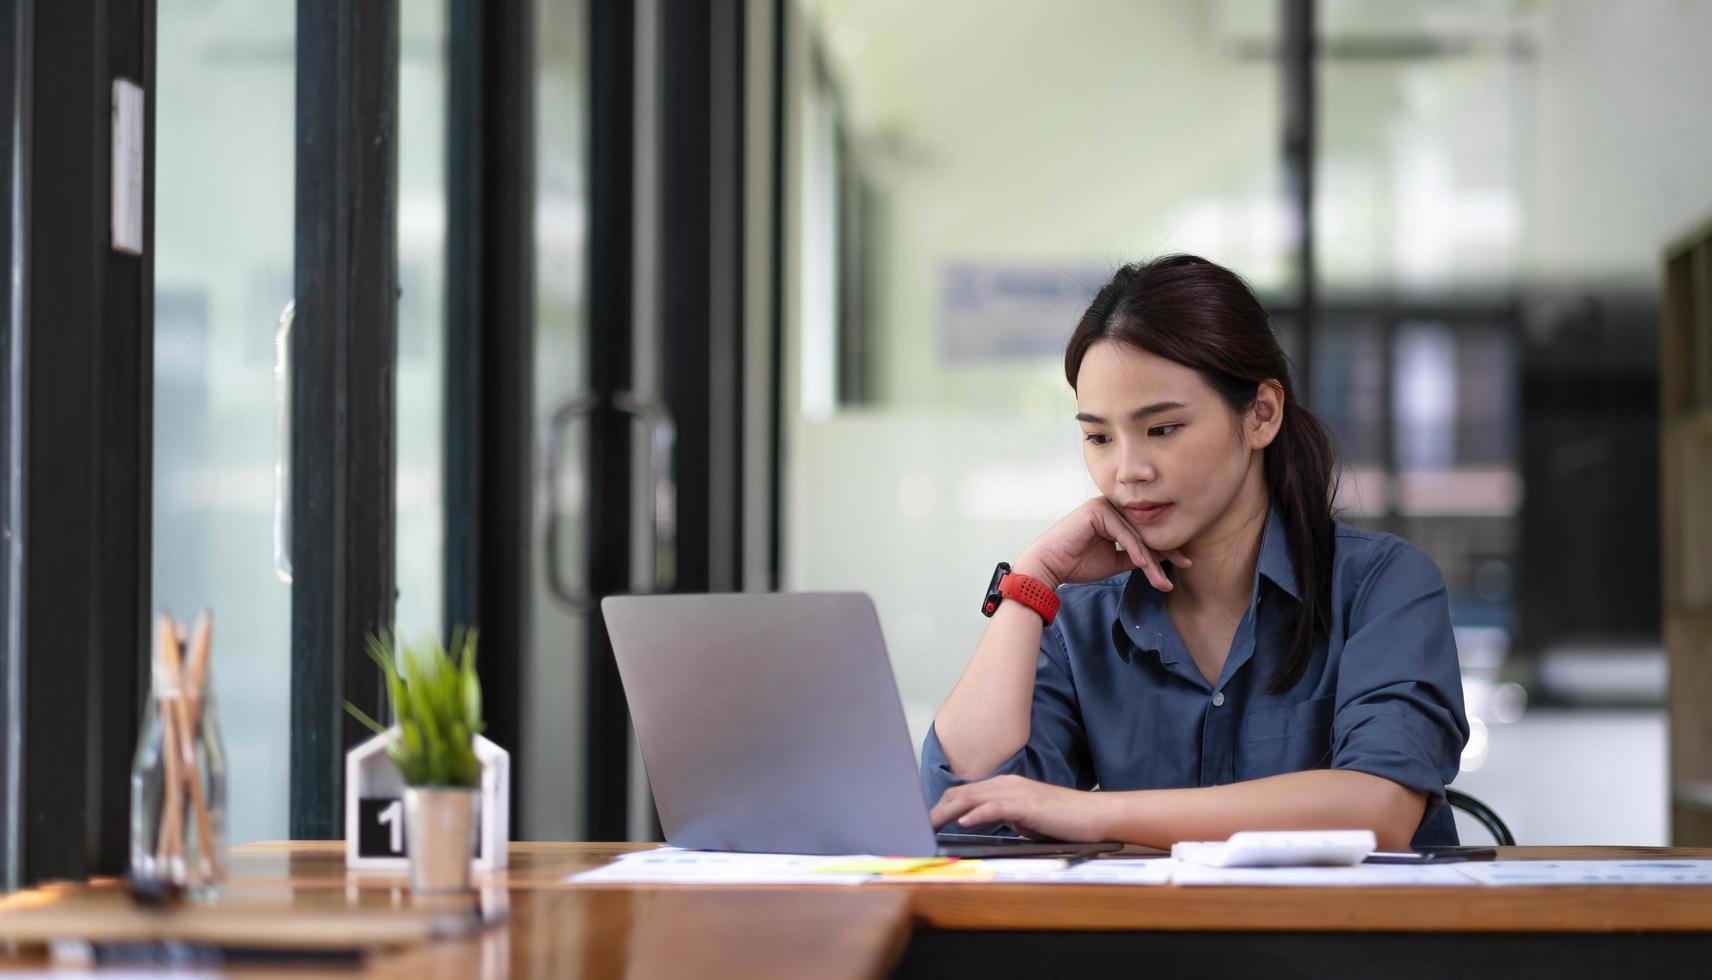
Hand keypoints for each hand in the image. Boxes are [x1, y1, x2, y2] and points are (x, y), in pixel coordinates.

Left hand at [928, 775, 1111, 842]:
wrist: (1093, 816)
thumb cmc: (1061, 820)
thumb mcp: (1024, 819)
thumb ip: (1002, 818)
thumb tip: (980, 823)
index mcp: (1003, 786)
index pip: (962, 794)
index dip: (940, 807)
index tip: (923, 822)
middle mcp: (1005, 784)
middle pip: (959, 793)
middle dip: (935, 810)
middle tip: (916, 826)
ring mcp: (1015, 792)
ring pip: (971, 798)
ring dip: (946, 812)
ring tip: (928, 825)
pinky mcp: (1026, 804)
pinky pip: (995, 807)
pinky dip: (976, 814)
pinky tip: (962, 823)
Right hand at [1017, 497, 1190, 591]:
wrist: (1049, 567)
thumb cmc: (1076, 564)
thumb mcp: (1114, 562)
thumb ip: (1135, 557)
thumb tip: (1161, 559)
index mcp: (1114, 517)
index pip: (1144, 532)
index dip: (1165, 548)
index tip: (1184, 563)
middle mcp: (1110, 507)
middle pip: (1144, 531)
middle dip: (1165, 552)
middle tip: (1185, 564)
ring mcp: (1103, 506)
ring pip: (1135, 534)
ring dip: (1150, 558)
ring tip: (1162, 577)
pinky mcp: (1097, 510)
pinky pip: (1122, 533)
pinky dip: (1134, 549)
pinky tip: (1145, 564)